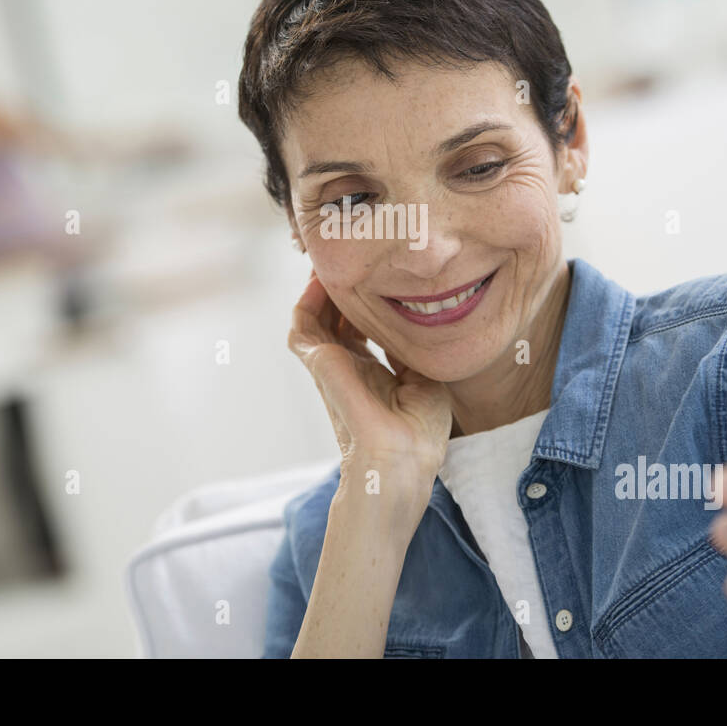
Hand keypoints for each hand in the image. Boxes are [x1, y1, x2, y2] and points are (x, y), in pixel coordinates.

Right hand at [289, 270, 452, 491]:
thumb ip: (411, 349)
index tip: (377, 275)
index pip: (358, 328)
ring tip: (333, 262)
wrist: (401, 466)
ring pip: (312, 318)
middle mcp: (346, 368)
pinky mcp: (321, 366)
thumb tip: (413, 316)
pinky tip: (322, 281)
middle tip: (353, 259)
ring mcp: (330, 368)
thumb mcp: (424, 380)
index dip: (363, 302)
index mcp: (370, 373)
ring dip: (320, 289)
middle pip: (333, 317)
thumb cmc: (417, 435)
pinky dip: (307, 302)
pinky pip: (302, 327)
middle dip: (340, 289)